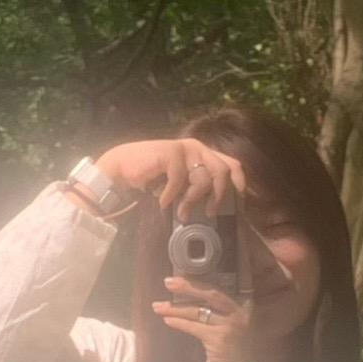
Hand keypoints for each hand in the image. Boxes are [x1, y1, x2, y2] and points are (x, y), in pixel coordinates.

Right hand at [92, 135, 246, 220]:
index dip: (239, 184)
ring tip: (182, 213)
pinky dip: (172, 195)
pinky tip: (163, 201)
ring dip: (192, 201)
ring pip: (202, 180)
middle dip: (218, 196)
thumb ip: (197, 187)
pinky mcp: (172, 152)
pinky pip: (180, 180)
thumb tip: (214, 208)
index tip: (238, 204)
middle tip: (211, 213)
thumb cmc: (154, 177)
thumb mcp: (182, 183)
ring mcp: (186, 149)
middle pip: (222, 172)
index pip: (232, 164)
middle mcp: (199, 148)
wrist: (124, 167)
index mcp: (205, 153)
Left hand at [152, 270, 261, 361]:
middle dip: (188, 286)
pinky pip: (195, 327)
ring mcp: (231, 326)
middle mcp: (240, 314)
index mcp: (243, 308)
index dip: (199, 283)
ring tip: (158, 306)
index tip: (181, 276)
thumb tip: (189, 301)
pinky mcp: (220, 340)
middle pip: (211, 293)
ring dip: (176, 308)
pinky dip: (179, 323)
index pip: (219, 289)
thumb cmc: (231, 356)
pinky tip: (167, 320)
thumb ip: (216, 315)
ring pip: (199, 311)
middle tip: (168, 282)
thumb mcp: (227, 330)